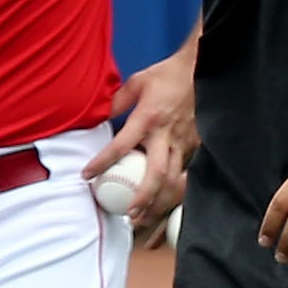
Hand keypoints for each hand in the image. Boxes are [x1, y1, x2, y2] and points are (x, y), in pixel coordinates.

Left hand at [86, 42, 199, 248]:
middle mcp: (166, 134)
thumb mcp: (136, 83)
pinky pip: (183, 173)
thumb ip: (117, 102)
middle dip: (143, 197)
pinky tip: (164, 203)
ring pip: (174, 179)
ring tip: (145, 218)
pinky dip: (173, 190)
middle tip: (129, 214)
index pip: (122, 145)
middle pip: (157, 173)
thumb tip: (99, 118)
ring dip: (159, 202)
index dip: (102, 162)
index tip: (87, 175)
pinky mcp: (194, 145)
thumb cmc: (167, 75)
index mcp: (148, 117)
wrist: (201, 69)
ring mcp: (183, 142)